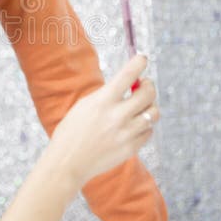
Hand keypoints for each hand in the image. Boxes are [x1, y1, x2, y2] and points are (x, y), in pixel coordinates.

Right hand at [47, 55, 157, 187]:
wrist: (67, 163)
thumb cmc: (72, 131)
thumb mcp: (85, 106)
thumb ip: (107, 96)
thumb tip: (131, 85)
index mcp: (102, 101)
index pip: (128, 75)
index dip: (139, 62)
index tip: (143, 58)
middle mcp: (116, 116)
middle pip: (148, 93)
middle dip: (149, 86)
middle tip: (144, 85)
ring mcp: (125, 134)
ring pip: (153, 113)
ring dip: (148, 107)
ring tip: (139, 108)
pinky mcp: (130, 148)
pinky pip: (148, 132)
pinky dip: (144, 127)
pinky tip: (133, 127)